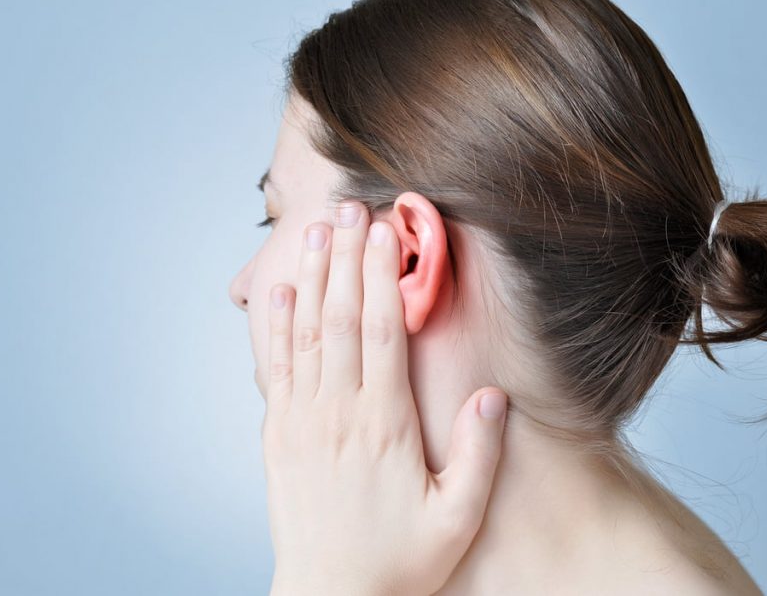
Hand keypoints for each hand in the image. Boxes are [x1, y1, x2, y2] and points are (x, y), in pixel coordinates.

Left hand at [262, 200, 509, 595]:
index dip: (382, 277)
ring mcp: (301, 421)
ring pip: (306, 334)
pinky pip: (274, 368)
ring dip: (313, 277)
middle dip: (347, 258)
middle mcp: (337, 413)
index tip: (387, 232)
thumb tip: (491, 395)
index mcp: (383, 425)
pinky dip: (275, 326)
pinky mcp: (278, 434)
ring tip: (318, 230)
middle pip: (340, 318)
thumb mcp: (456, 518)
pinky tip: (280, 291)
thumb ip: (478, 456)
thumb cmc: (398, 560)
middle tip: (351, 207)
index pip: (381, 334)